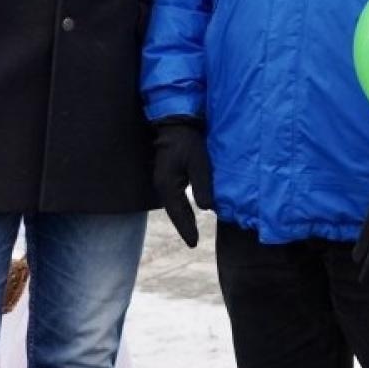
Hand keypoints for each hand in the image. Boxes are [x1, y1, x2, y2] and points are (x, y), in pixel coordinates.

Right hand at [152, 117, 212, 247]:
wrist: (175, 123)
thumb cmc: (188, 141)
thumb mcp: (199, 162)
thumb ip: (202, 185)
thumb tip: (206, 208)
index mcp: (168, 185)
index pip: (178, 213)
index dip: (186, 229)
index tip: (193, 244)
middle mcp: (162, 185)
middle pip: (174, 212)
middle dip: (183, 226)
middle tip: (193, 242)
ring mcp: (164, 179)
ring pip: (173, 204)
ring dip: (182, 217)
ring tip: (191, 230)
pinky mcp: (168, 174)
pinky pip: (175, 196)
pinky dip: (182, 206)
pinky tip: (189, 208)